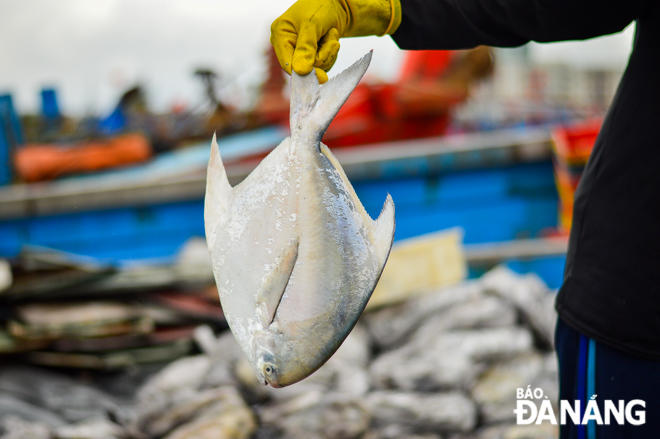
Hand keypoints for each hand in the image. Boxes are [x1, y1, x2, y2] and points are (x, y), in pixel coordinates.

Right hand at [271, 0, 399, 82]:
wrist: (336, 3)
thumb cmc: (320, 6)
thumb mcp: (313, 24)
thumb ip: (306, 47)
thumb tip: (300, 71)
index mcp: (280, 35)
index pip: (287, 63)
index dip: (303, 73)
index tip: (322, 77)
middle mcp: (287, 45)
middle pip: (302, 68)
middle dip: (321, 57)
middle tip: (332, 42)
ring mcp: (299, 51)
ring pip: (315, 68)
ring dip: (328, 54)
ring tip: (331, 35)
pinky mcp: (311, 54)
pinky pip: (322, 65)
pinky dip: (330, 54)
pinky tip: (331, 40)